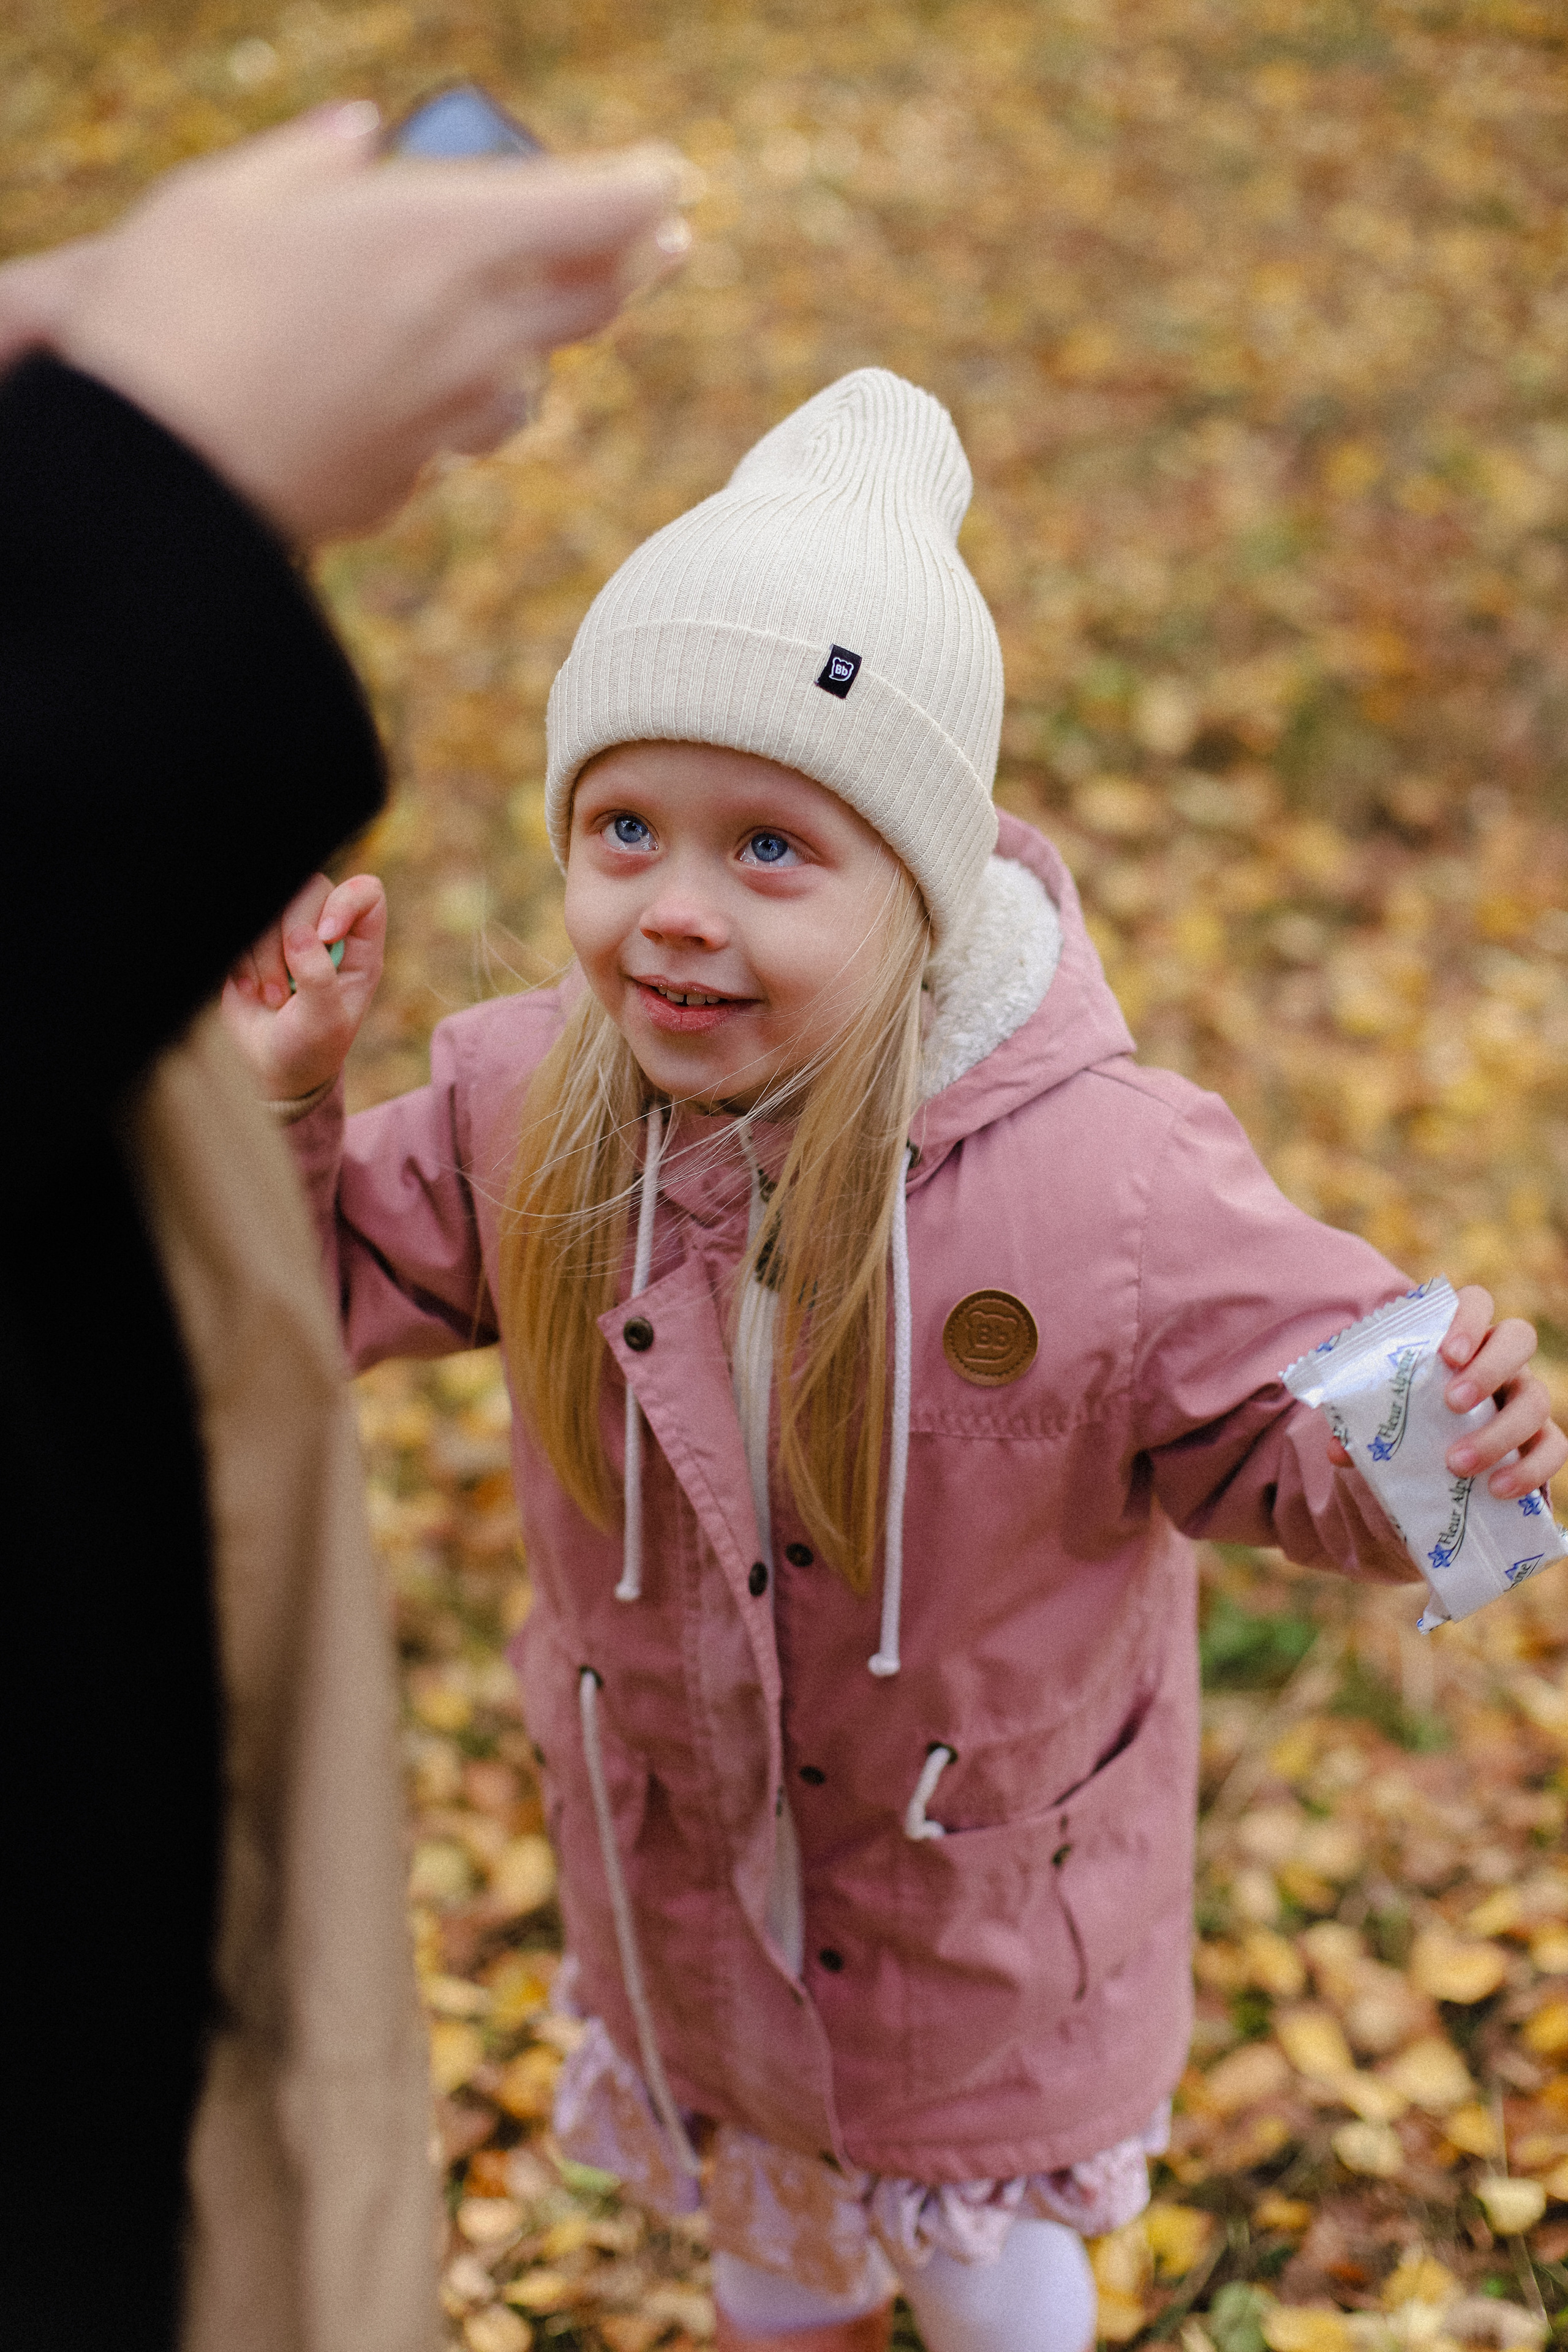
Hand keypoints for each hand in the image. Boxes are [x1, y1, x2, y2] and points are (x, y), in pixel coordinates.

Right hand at [0, 104, 687, 542]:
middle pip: (595, 303)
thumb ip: (307, 161)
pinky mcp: (404, 486)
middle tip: (666, 245)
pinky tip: (404, 399)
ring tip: (521, 328)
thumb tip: (358, 134)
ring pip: (526, 390)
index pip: (600, 209)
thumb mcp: (225, 197)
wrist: (148, 475)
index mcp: (443, 241)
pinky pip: (446, 444)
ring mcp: (444, 425)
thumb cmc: (173, 311)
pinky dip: (441, 416)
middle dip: (637, 266)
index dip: (646, 186)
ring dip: (530, 354)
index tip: (666, 176)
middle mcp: (468, 338)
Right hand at [220, 870, 384, 1099]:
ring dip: (264, 956)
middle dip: (291, 936)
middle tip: (286, 990)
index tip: (326, 935)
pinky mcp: (254, 941)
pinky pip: (241, 926)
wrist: (272, 1067)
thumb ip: (318, 976)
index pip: (365, 893)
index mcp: (360, 946)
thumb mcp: (324, 1021)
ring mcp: (289, 932)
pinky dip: (241, 961)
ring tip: (272, 999)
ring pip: (270, 906)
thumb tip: (299, 934)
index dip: (344, 902)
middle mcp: (327, 930)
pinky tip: (250, 993)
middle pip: (309, 889)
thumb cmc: (310, 1048)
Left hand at [1326, 1284, 1567, 1500]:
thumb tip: (1338, 1450)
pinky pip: (1555, 1448)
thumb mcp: (1382, 1416)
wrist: (1436, 1465)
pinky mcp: (1541, 1441)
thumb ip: (1361, 1424)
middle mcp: (1502, 1360)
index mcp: (1462, 1338)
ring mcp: (1526, 1398)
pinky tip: (1497, 1489)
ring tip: (1457, 1463)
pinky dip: (1530, 1470)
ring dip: (1499, 1432)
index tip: (1445, 1353)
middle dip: (1489, 1368)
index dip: (1467, 1318)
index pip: (1477, 1301)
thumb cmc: (1408, 1423)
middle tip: (1453, 1403)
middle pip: (1518, 1338)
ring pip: (1537, 1399)